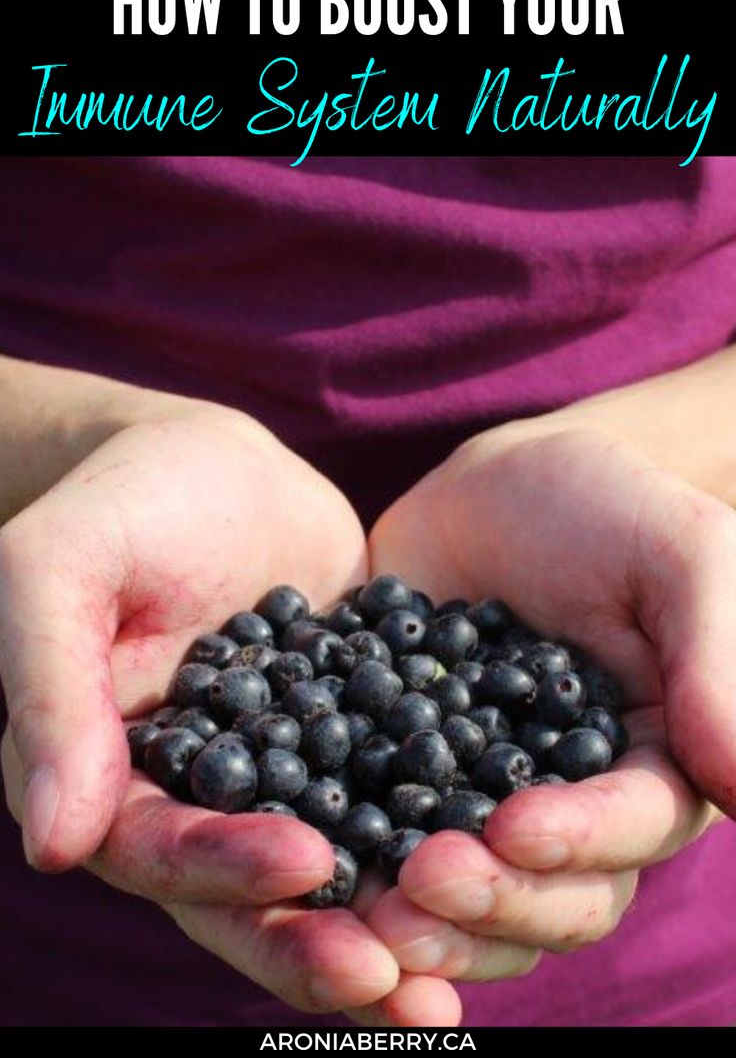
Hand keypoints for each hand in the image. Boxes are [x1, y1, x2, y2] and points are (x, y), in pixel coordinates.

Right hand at [0, 405, 406, 1017]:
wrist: (216, 459)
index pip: (158, 851)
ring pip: (322, 869)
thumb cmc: (121, 500)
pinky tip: (497, 866)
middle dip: (313, 941)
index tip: (309, 865)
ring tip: (454, 978)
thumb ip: (52, 693)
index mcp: (111, 775)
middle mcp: (194, 795)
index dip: (226, 871)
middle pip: (244, 894)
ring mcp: (277, 773)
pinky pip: (385, 800)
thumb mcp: (57, 570)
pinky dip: (429, 840)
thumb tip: (53, 842)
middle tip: (395, 979)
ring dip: (381, 924)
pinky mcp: (346, 738)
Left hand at [365, 423, 730, 1008]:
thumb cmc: (607, 508)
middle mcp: (573, 806)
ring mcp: (484, 801)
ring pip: (472, 897)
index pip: (630, 829)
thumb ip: (717, 666)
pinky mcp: (405, 779)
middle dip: (493, 900)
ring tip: (364, 909)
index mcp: (650, 765)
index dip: (578, 842)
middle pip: (552, 895)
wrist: (500, 487)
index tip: (515, 827)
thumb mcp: (680, 554)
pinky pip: (384, 840)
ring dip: (426, 917)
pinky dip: (355, 867)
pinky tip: (313, 873)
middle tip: (421, 877)